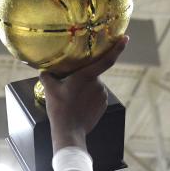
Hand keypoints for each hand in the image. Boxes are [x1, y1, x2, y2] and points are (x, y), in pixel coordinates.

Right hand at [40, 36, 128, 151]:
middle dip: (82, 78)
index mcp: (87, 76)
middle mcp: (98, 84)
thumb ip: (47, 75)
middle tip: (69, 88)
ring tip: (72, 100)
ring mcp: (102, 95)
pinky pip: (96, 96)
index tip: (125, 38)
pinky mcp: (104, 105)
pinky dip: (89, 98)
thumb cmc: (60, 109)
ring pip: (93, 86)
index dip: (117, 48)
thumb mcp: (49, 90)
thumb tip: (44, 70)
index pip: (107, 59)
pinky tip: (79, 106)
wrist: (69, 132)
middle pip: (91, 74)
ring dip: (85, 89)